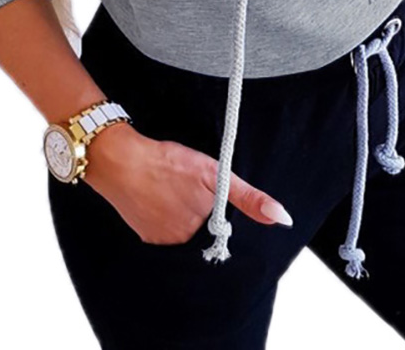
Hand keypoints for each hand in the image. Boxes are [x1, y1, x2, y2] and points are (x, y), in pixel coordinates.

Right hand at [82, 121, 292, 244]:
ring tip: (170, 187)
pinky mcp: (145, 237)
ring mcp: (162, 241)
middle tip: (184, 184)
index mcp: (203, 229)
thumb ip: (248, 198)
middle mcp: (183, 243)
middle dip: (199, 208)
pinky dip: (163, 215)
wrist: (121, 161)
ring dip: (181, 211)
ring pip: (183, 228)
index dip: (216, 205)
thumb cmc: (168, 163)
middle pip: (202, 227)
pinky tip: (157, 196)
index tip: (202, 189)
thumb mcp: (215, 174)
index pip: (222, 225)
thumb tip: (283, 219)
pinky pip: (164, 229)